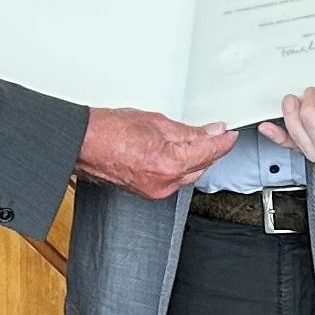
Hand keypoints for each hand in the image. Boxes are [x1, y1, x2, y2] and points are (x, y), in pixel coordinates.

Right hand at [75, 109, 237, 198]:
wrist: (84, 144)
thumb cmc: (109, 130)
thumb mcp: (157, 122)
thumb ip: (189, 131)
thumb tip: (210, 132)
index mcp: (169, 163)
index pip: (209, 152)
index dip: (224, 142)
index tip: (229, 134)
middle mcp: (165, 182)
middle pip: (202, 166)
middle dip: (210, 150)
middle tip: (214, 132)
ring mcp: (157, 191)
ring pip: (189, 174)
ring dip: (195, 159)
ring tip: (192, 139)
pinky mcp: (149, 193)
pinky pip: (175, 180)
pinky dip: (180, 167)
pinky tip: (176, 153)